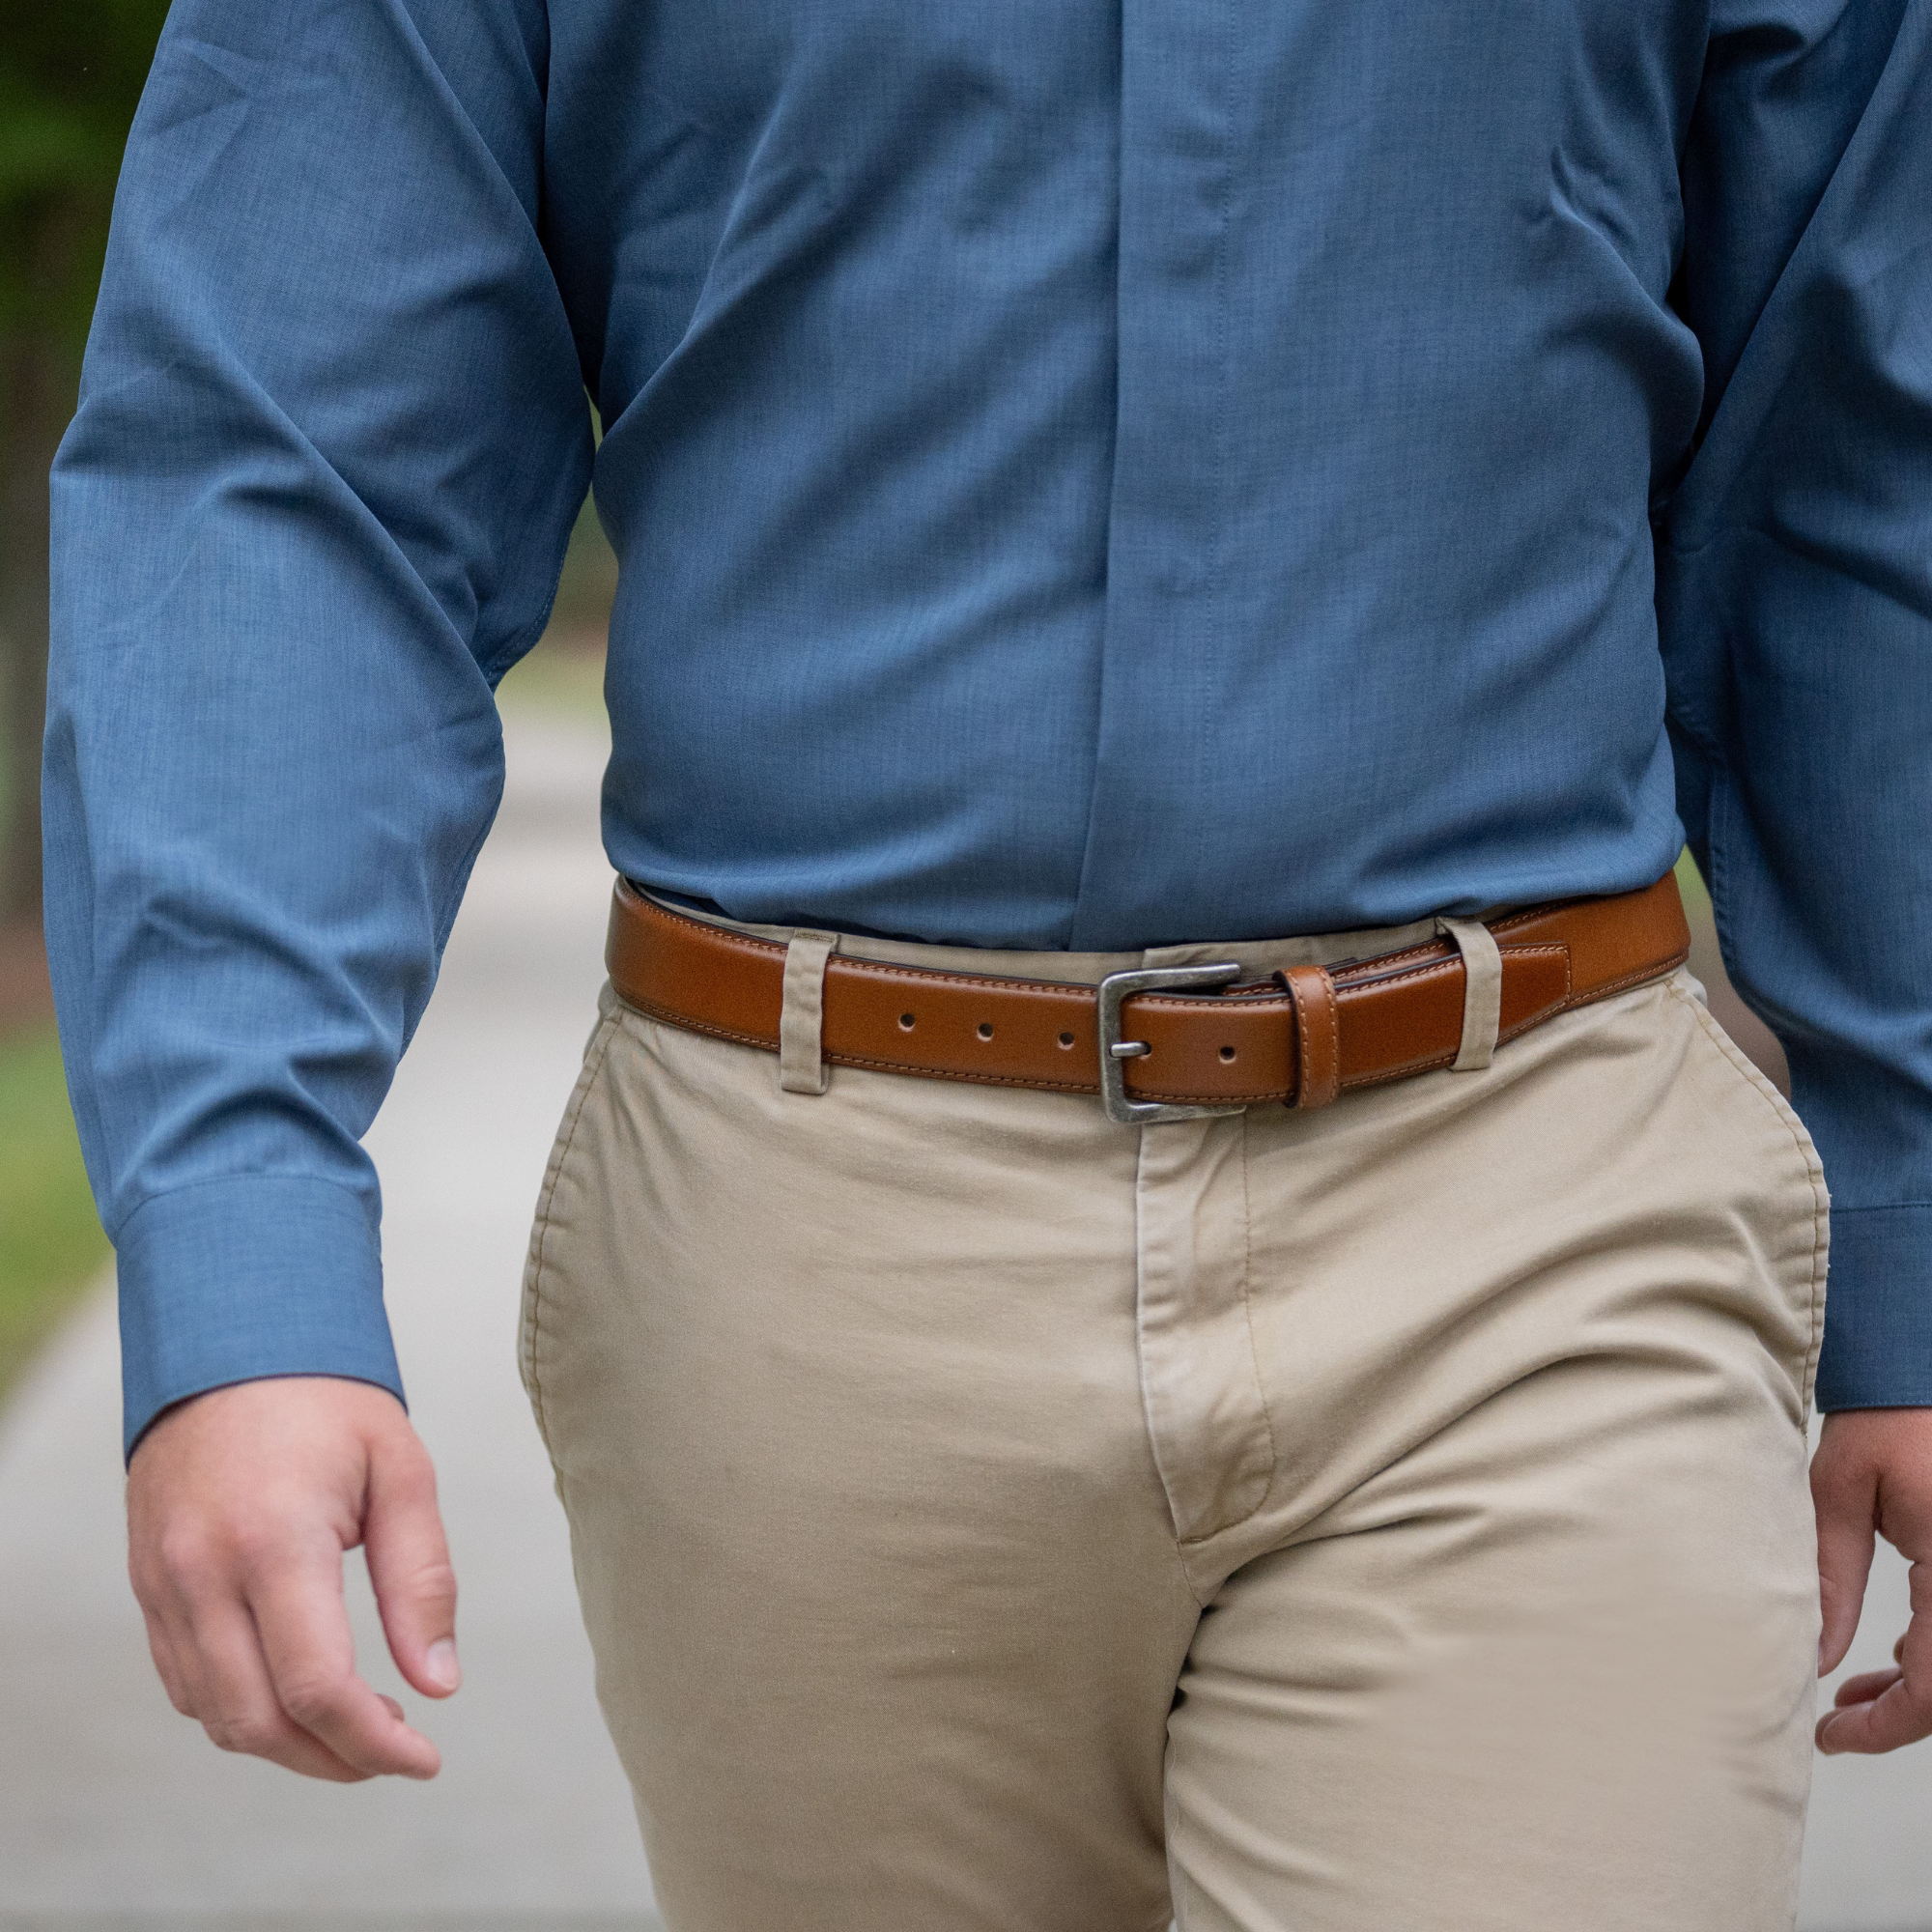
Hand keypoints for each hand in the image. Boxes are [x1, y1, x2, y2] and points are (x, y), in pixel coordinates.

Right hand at [127, 1375, 458, 1781]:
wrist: (230, 1343)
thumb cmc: (328, 1403)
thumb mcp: (401, 1471)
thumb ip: (421, 1581)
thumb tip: (438, 1683)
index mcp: (275, 1541)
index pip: (317, 1687)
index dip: (374, 1744)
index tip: (426, 1758)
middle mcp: (203, 1573)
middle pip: (260, 1721)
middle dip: (334, 1759)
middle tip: (396, 1752)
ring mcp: (163, 1585)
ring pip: (216, 1715)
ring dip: (286, 1745)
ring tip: (356, 1729)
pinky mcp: (148, 1588)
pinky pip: (186, 1683)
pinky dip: (241, 1710)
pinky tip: (296, 1694)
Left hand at [1813, 1407, 1931, 1754]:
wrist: (1921, 1367)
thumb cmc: (1885, 1414)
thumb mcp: (1841, 1493)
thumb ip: (1831, 1578)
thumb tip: (1817, 1656)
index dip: (1887, 1726)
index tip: (1832, 1736)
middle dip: (1899, 1715)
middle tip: (1836, 1724)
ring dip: (1917, 1688)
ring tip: (1852, 1697)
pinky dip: (1931, 1653)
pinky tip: (1889, 1659)